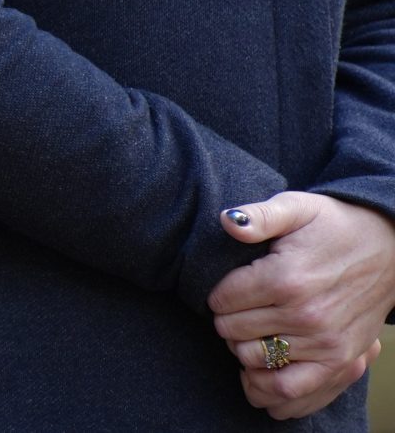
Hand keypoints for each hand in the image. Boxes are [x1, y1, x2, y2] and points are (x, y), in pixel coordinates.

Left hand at [210, 193, 394, 417]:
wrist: (389, 248)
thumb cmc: (334, 226)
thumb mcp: (296, 207)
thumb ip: (258, 215)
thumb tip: (225, 221)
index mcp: (286, 277)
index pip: (222, 300)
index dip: (215, 295)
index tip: (226, 289)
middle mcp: (305, 314)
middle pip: (233, 331)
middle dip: (225, 320)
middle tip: (235, 310)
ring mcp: (324, 342)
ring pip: (253, 358)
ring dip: (241, 346)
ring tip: (248, 331)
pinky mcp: (341, 360)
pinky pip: (291, 387)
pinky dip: (266, 384)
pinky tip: (259, 367)